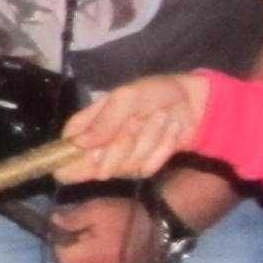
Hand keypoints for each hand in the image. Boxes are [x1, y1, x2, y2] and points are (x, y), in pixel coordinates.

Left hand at [46, 193, 162, 262]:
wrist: (164, 230)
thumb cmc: (129, 216)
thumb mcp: (99, 209)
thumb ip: (73, 218)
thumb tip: (54, 222)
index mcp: (98, 255)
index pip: (63, 260)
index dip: (60, 247)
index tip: (66, 237)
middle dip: (69, 259)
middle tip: (76, 245)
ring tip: (90, 254)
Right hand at [67, 71, 211, 184]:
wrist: (194, 104)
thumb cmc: (156, 93)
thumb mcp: (128, 97)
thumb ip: (104, 120)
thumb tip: (80, 144)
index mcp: (90, 121)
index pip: (68, 142)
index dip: (71, 153)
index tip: (88, 153)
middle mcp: (101, 143)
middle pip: (96, 162)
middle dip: (121, 145)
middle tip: (138, 122)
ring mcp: (121, 157)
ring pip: (124, 166)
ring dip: (148, 142)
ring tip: (160, 120)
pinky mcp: (141, 167)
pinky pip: (145, 169)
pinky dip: (161, 150)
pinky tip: (169, 133)